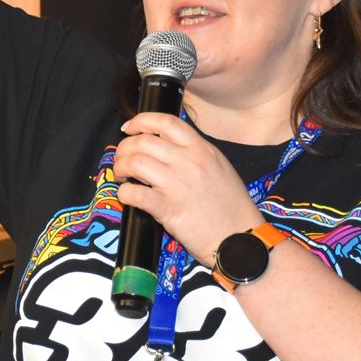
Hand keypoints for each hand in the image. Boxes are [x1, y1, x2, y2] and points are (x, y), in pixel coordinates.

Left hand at [114, 115, 265, 261]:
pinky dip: (124, 193)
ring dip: (120, 167)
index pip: (166, 122)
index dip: (141, 121)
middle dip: (124, 148)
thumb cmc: (231, 207)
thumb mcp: (219, 167)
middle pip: (143, 141)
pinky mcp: (168, 209)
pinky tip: (126, 196)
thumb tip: (164, 145)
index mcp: (202, 149)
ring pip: (135, 162)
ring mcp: (178, 184)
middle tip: (122, 161)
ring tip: (122, 177)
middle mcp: (189, 162)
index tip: (129, 128)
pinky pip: (135, 194)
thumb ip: (195, 153)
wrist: (240, 239)